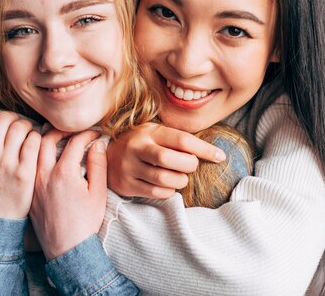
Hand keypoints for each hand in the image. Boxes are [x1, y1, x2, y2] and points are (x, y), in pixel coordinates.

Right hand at [0, 111, 40, 218]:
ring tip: (27, 134)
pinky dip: (36, 137)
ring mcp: (8, 163)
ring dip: (26, 126)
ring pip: (21, 126)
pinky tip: (35, 144)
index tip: (2, 125)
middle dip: (13, 118)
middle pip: (5, 118)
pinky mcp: (26, 171)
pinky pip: (34, 141)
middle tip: (17, 127)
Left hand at [30, 130, 107, 260]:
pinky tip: (45, 158)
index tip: (96, 133)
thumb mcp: (98, 192)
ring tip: (55, 139)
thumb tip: (97, 143)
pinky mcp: (28, 193)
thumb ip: (98, 164)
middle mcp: (44, 175)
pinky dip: (35, 156)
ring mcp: (33, 184)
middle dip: (61, 130)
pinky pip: (28, 166)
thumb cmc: (86, 222)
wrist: (67, 249)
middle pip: (47, 138)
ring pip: (32, 151)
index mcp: (65, 173)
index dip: (87, 133)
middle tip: (72, 131)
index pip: (74, 141)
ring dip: (43, 140)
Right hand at [107, 123, 225, 197]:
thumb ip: (177, 138)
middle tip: (191, 166)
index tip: (220, 156)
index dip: (204, 149)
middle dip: (189, 166)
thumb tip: (212, 151)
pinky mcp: (126, 185)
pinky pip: (155, 193)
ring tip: (180, 177)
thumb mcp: (154, 132)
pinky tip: (168, 185)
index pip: (182, 140)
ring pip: (164, 179)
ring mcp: (129, 167)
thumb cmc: (140, 142)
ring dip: (180, 181)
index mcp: (149, 132)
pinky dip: (168, 191)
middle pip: (172, 160)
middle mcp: (137, 148)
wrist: (104, 154)